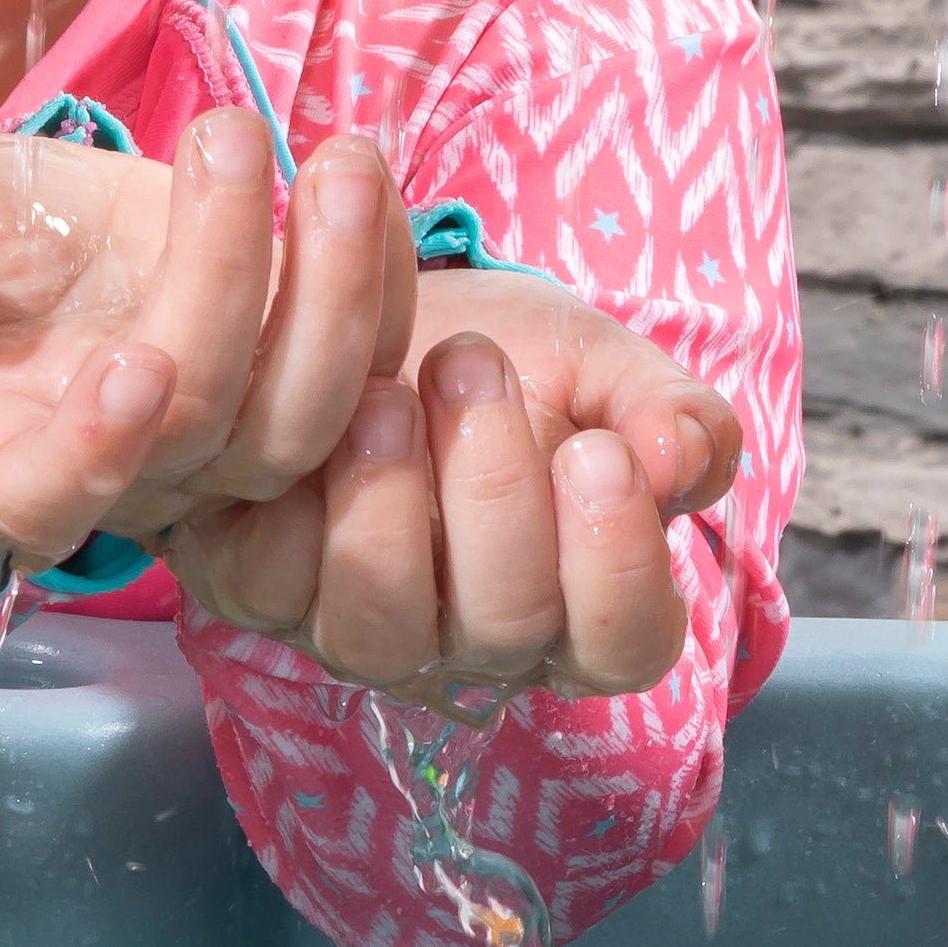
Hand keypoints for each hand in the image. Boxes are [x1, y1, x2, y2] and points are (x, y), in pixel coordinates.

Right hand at [0, 114, 412, 571]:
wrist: (11, 226)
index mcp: (4, 457)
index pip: (54, 497)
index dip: (100, 451)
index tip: (134, 361)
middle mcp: (127, 470)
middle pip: (208, 427)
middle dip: (227, 281)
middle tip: (226, 136)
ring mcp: (222, 434)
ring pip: (309, 417)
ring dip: (340, 288)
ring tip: (335, 159)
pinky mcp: (291, 375)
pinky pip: (370, 356)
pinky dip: (385, 268)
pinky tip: (364, 171)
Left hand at [167, 294, 734, 708]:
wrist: (351, 302)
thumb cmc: (494, 350)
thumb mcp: (594, 362)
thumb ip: (665, 410)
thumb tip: (685, 458)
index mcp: (576, 604)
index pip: (623, 644)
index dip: (617, 563)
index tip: (600, 450)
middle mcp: (469, 644)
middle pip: (505, 629)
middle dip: (495, 494)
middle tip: (472, 369)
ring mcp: (360, 629)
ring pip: (381, 630)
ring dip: (388, 505)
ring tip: (386, 396)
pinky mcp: (263, 591)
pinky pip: (274, 584)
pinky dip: (290, 502)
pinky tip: (307, 420)